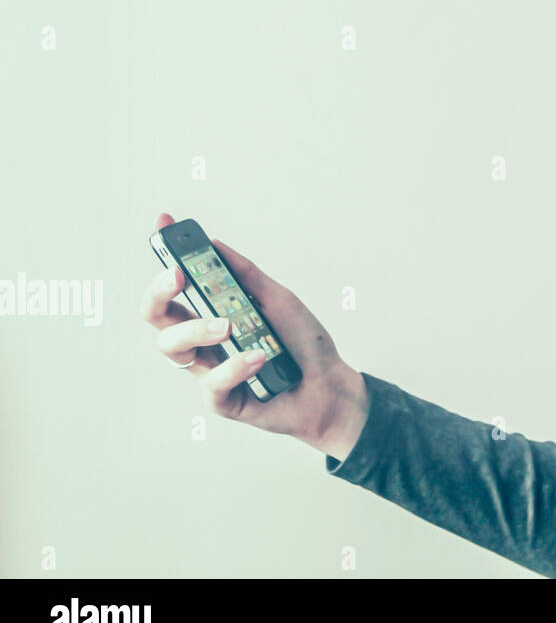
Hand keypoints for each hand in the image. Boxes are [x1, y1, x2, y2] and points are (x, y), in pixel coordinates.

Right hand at [141, 212, 369, 460]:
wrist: (331, 384)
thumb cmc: (302, 342)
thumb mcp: (278, 299)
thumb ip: (244, 275)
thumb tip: (214, 244)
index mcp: (213, 311)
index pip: (177, 283)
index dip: (164, 253)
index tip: (164, 222)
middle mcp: (204, 339)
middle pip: (156, 316)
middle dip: (158, 292)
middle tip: (178, 277)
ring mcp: (209, 369)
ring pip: (173, 347)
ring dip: (197, 329)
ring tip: (229, 325)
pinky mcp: (222, 400)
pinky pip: (212, 383)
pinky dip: (235, 366)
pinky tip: (258, 357)